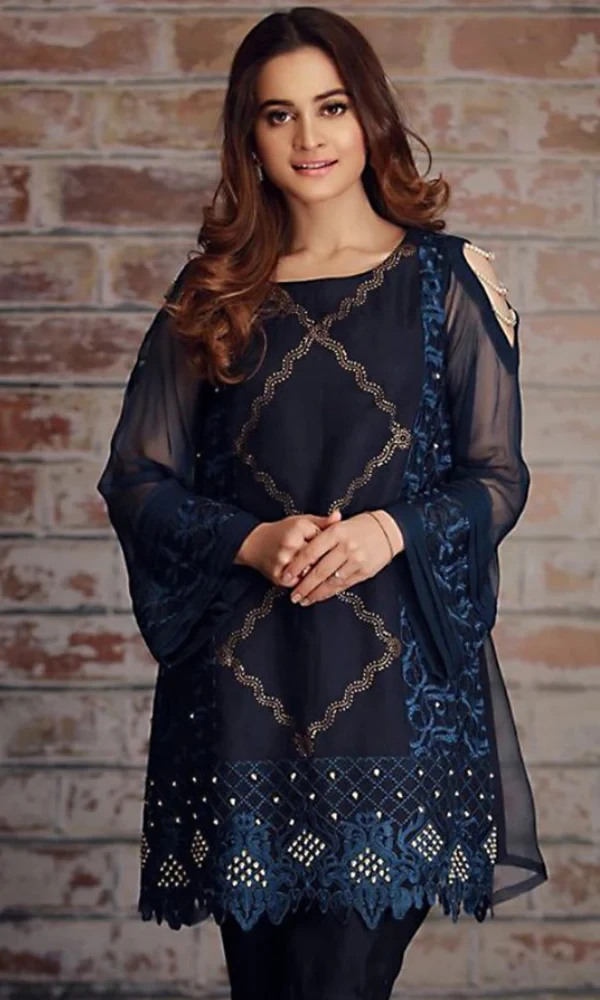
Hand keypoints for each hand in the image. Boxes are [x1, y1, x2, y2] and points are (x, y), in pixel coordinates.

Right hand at [235, 510, 341, 584]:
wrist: (254, 543)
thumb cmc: (282, 531)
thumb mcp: (302, 521)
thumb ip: (322, 522)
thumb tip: (340, 516)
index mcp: (299, 528)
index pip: (325, 541)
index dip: (332, 549)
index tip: (336, 552)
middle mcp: (291, 544)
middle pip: (319, 559)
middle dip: (327, 564)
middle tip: (335, 568)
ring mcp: (284, 561)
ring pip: (310, 573)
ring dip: (318, 576)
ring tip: (325, 576)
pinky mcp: (279, 576)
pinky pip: (299, 584)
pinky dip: (305, 584)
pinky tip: (311, 584)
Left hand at [282, 510, 403, 606]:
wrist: (388, 530)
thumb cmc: (358, 526)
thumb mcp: (339, 524)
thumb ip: (320, 536)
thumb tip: (298, 554)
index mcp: (336, 532)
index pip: (310, 552)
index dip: (296, 567)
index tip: (285, 577)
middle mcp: (346, 547)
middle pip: (319, 571)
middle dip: (304, 586)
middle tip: (292, 596)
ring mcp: (356, 560)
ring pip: (331, 581)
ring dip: (315, 593)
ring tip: (303, 600)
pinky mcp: (364, 572)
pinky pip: (343, 585)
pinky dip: (329, 593)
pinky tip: (319, 597)